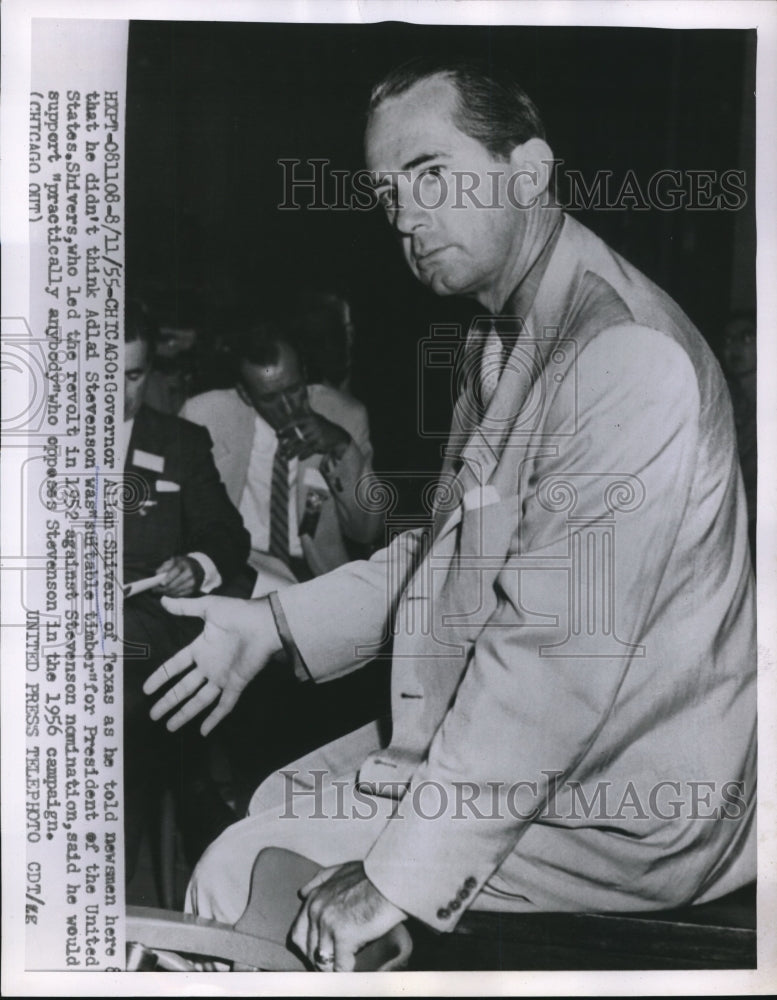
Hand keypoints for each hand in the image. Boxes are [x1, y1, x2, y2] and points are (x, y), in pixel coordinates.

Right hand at [143, 595, 281, 734]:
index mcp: (201, 648)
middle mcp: (209, 665)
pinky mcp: (236, 683)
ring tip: (169, 727)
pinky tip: (203, 731)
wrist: (263, 622)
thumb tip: (162, 599)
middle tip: (153, 715)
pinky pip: (224, 705)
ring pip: (199, 700)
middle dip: (168, 701)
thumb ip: (185, 607)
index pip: (175, 666)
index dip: (161, 677)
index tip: (147, 689)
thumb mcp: (208, 607)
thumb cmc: (238, 613)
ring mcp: (222, 676)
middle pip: (184, 688)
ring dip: (184, 713)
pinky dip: (214, 719)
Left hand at [153, 555, 203, 596]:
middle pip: (176, 584)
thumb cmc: (180, 565)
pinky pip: (181, 594)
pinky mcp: (193, 589)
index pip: (176, 571)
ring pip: (177, 590)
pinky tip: (168, 593)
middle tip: (155, 590)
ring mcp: (193, 581)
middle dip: (164, 588)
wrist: (195, 567)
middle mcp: (190, 573)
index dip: (168, 578)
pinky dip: (173, 595)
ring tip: (160, 591)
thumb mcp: (172, 562)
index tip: (161, 584)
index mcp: (184, 564)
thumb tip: (157, 575)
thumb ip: (164, 567)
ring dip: (167, 592)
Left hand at [280, 414, 350, 460]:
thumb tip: (285, 420)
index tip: (277, 434)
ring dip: (293, 452)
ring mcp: (318, 435)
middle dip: (287, 444)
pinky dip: (304, 455)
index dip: (285, 428)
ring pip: (302, 445)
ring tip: (286, 458)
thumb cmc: (323, 429)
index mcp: (310, 419)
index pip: (295, 423)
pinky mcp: (322, 444)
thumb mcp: (314, 421)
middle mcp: (314, 426)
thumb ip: (300, 422)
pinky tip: (299, 458)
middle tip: (280, 450)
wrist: (339, 436)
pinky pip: (310, 450)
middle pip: (297, 436)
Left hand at [290, 861, 405, 971]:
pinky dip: (346, 970)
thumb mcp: (339, 871)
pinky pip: (339, 965)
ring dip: (332, 966)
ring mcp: (328, 924)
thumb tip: (304, 892)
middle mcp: (316, 911)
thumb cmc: (371, 876)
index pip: (299, 932)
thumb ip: (320, 881)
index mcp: (314, 898)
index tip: (320, 951)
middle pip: (308, 949)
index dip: (309, 945)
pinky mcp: (343, 937)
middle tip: (331, 963)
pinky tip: (352, 968)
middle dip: (318, 959)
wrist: (390, 880)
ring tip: (344, 966)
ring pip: (322, 959)